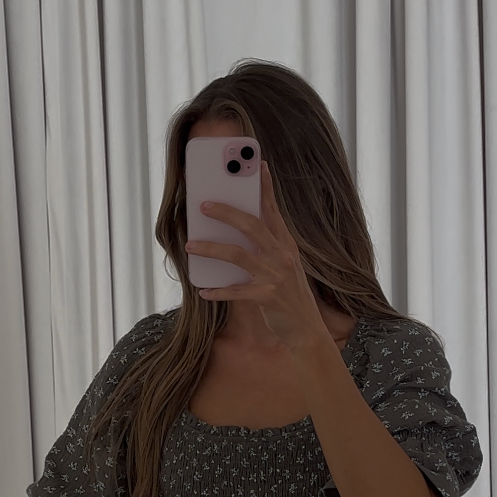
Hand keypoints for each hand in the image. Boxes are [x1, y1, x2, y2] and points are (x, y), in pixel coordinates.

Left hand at [184, 159, 328, 351]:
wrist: (306, 330)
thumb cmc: (290, 297)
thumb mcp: (284, 267)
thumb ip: (268, 248)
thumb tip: (238, 233)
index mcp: (286, 245)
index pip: (273, 211)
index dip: (265, 188)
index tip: (258, 166)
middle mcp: (282, 256)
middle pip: (251, 226)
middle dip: (226, 213)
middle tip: (203, 204)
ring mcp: (275, 276)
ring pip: (238, 256)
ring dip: (211, 249)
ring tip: (190, 245)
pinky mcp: (267, 297)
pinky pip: (236, 291)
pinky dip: (218, 291)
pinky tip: (203, 291)